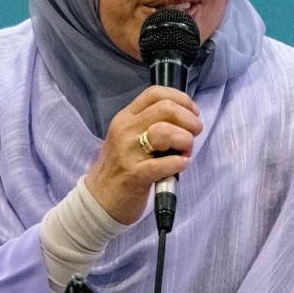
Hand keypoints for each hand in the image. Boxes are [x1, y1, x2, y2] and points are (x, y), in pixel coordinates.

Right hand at [84, 86, 201, 224]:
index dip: (181, 99)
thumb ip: (151, 124)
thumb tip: (186, 118)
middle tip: (194, 134)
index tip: (193, 112)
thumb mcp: (129, 137)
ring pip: (165, 131)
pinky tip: (181, 165)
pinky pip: (164, 163)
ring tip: (185, 152)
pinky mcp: (134, 175)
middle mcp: (125, 130)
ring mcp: (128, 152)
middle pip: (165, 108)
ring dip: (185, 140)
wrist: (99, 199)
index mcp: (126, 118)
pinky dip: (179, 163)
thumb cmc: (121, 167)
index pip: (155, 93)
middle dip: (189, 120)